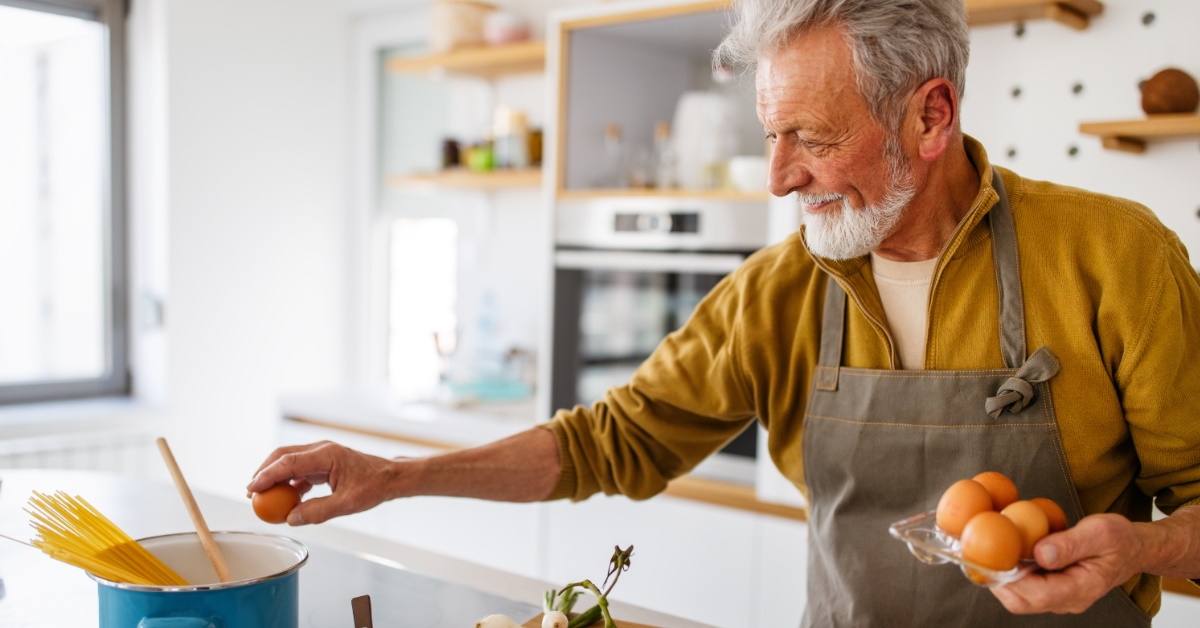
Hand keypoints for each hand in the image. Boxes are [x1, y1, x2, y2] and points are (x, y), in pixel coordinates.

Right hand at [246, 441, 404, 525]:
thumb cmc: (374, 486)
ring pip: (289, 462)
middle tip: (251, 493)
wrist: (389, 477)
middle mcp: (321, 450)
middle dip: (264, 473)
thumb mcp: (347, 503)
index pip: (289, 462)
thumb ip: (318, 511)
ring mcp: (321, 455)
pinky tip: (285, 499)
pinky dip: (289, 483)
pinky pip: (299, 471)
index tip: (252, 489)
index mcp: (326, 454)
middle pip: (283, 456)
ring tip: (263, 498)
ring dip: (275, 478)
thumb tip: (291, 518)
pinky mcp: (323, 463)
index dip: (267, 475)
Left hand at [991, 513, 1143, 613]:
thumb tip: (1039, 553)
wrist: (1133, 548)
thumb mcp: (1100, 533)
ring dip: (1001, 578)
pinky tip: (1002, 553)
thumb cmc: (1119, 539)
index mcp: (1082, 588)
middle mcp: (1069, 600)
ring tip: (987, 554)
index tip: (992, 561)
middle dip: (998, 582)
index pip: (1040, 594)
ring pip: (1020, 599)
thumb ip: (1070, 544)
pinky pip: (1026, 589)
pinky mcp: (1054, 590)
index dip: (1012, 580)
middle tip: (980, 555)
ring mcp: (1060, 598)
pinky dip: (1010, 574)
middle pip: (1023, 602)